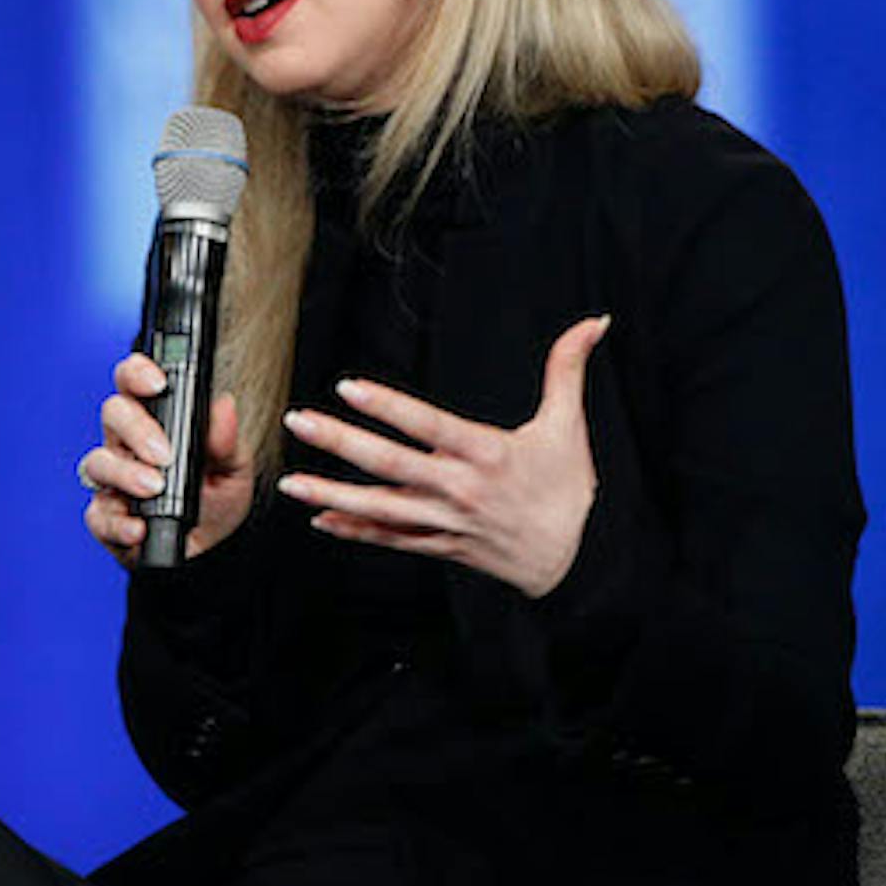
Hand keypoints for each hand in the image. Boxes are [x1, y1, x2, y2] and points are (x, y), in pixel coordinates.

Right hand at [78, 353, 256, 567]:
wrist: (208, 552)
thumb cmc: (214, 502)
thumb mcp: (233, 470)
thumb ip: (228, 441)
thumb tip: (224, 406)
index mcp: (155, 421)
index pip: (134, 382)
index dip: (138, 373)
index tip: (157, 383)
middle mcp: (127, 444)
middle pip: (113, 413)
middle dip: (137, 429)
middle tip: (163, 453)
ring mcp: (112, 480)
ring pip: (98, 462)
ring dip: (126, 474)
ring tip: (154, 488)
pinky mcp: (104, 517)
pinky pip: (98, 515)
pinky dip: (118, 522)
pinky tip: (138, 527)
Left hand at [274, 315, 612, 597]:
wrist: (577, 563)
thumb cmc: (568, 490)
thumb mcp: (569, 426)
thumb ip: (568, 370)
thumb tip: (593, 321)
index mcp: (485, 453)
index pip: (428, 424)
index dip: (388, 405)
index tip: (348, 387)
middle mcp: (459, 488)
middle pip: (390, 463)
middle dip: (340, 441)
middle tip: (298, 421)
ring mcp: (445, 520)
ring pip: (380, 508)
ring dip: (332, 494)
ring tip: (291, 481)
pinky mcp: (440, 545)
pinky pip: (390, 539)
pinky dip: (355, 532)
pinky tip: (320, 520)